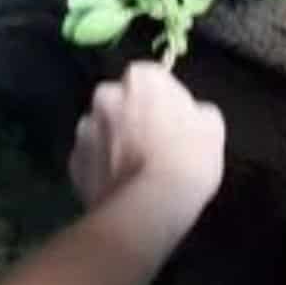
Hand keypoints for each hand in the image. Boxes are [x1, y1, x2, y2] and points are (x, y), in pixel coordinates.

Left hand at [68, 62, 225, 216]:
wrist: (149, 207)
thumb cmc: (187, 158)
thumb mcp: (212, 127)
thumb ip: (197, 111)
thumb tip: (191, 115)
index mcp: (140, 77)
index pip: (152, 78)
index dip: (164, 100)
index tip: (174, 121)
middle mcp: (106, 94)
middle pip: (121, 100)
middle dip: (132, 115)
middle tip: (154, 144)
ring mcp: (85, 129)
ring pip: (102, 129)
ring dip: (114, 141)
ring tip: (135, 169)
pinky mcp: (73, 162)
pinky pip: (91, 159)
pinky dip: (102, 167)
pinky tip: (120, 185)